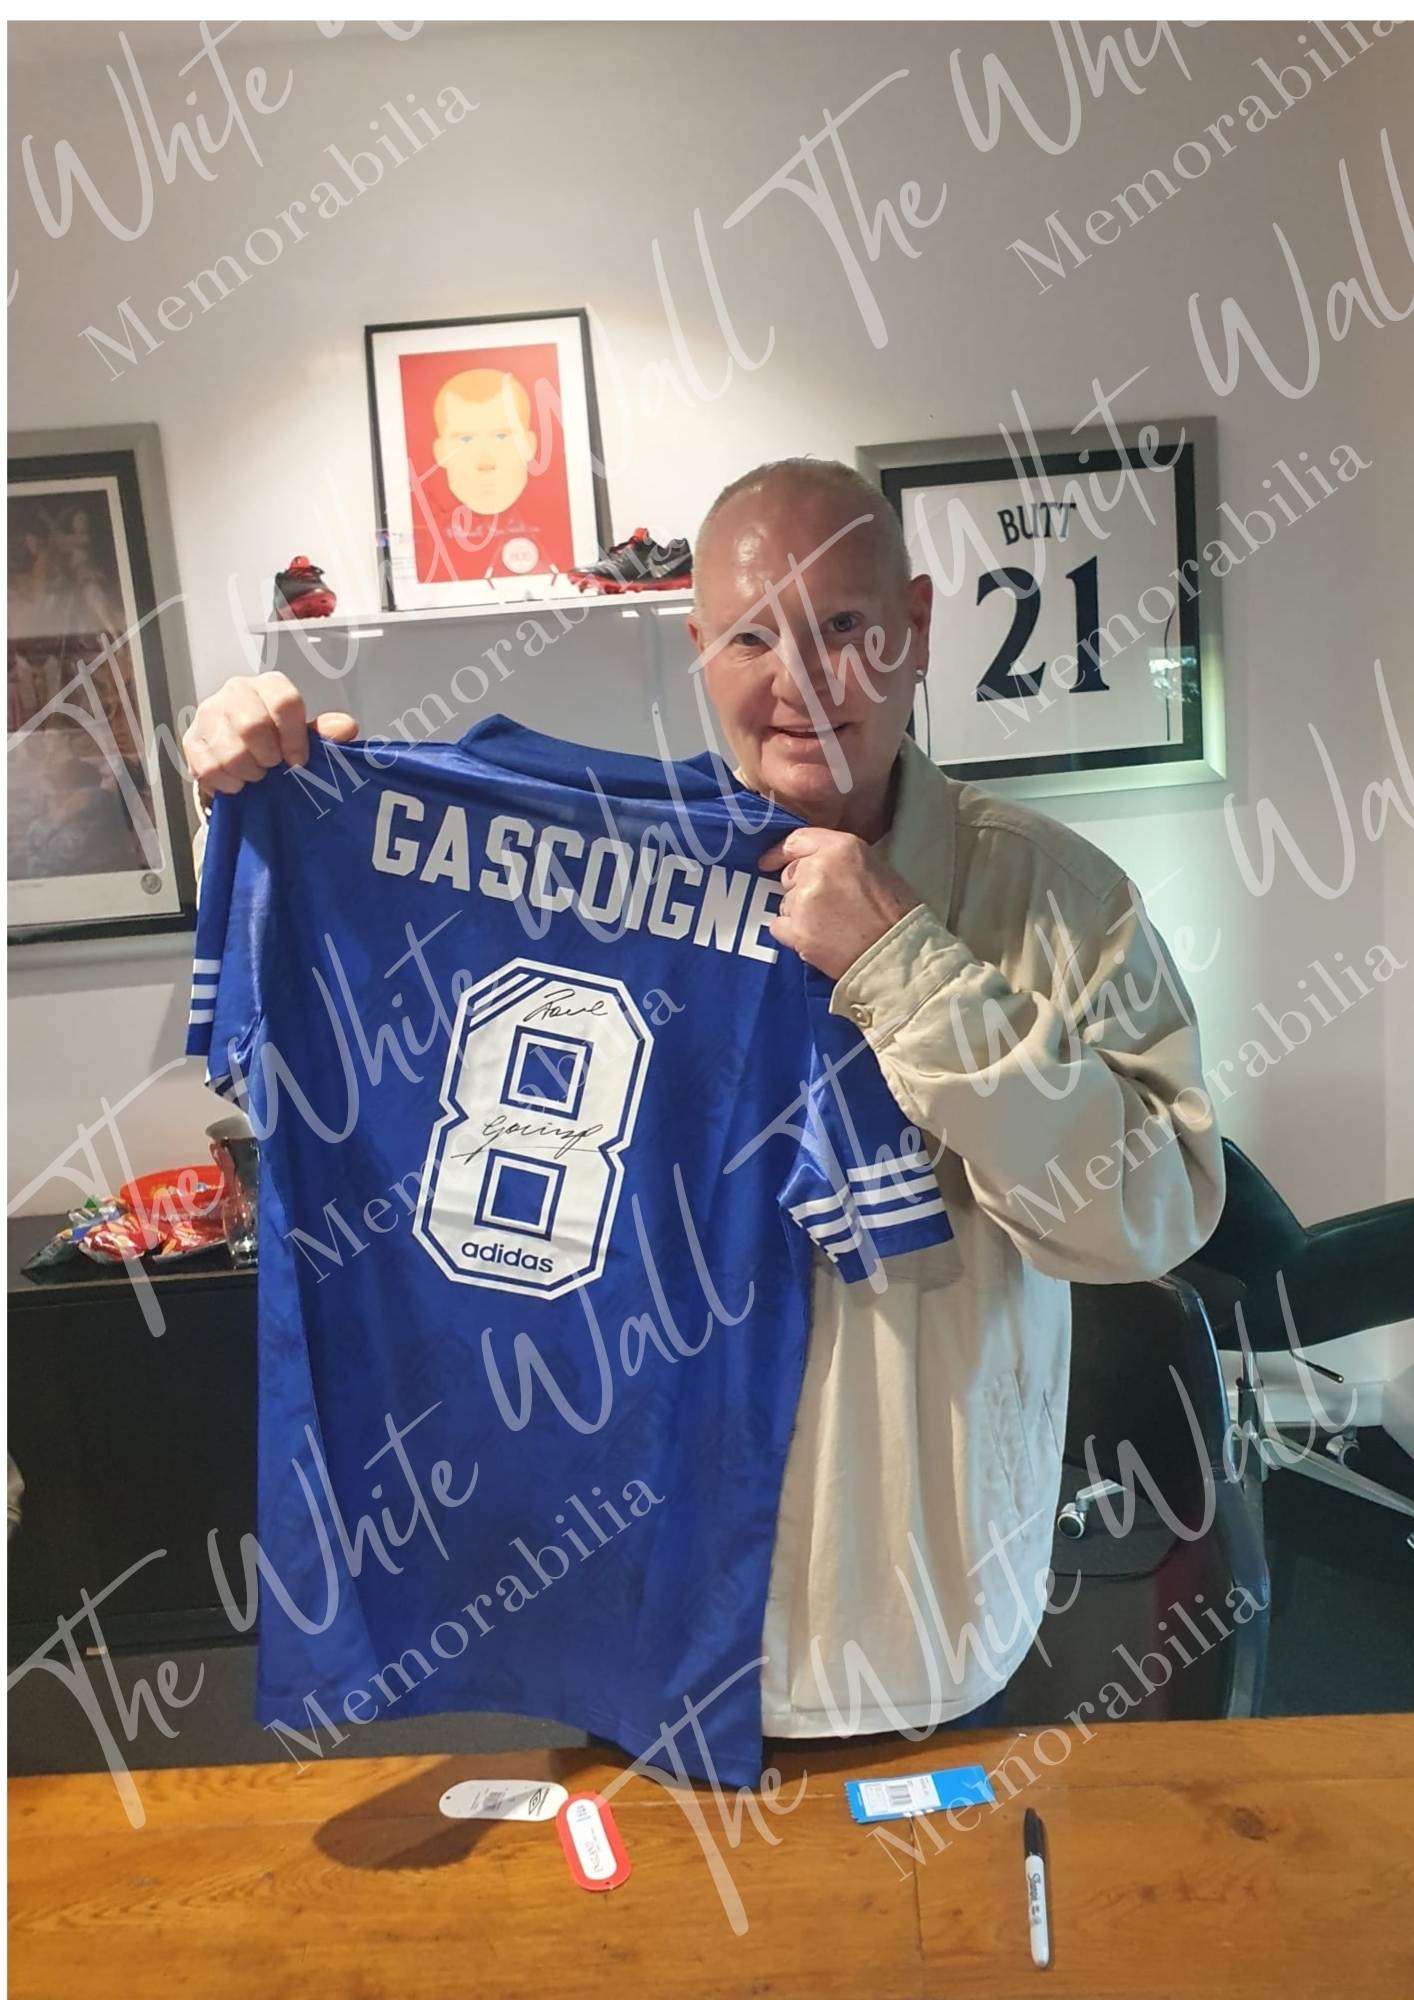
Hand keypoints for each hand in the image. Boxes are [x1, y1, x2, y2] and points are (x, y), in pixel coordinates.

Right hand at [181, 671, 358, 796]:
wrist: (238, 750)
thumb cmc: (276, 740)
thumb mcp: (304, 735)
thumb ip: (324, 733)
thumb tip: (347, 728)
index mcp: (269, 685)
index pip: (284, 701)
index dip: (294, 737)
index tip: (297, 760)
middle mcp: (236, 691)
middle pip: (252, 726)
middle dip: (267, 757)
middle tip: (272, 767)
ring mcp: (209, 713)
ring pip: (231, 752)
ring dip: (249, 773)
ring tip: (255, 773)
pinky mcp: (191, 739)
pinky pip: (210, 769)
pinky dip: (228, 783)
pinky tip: (236, 780)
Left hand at [758, 826, 919, 979]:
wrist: (898, 954)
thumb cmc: (894, 914)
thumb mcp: (873, 867)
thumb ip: (839, 859)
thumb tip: (812, 862)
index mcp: (841, 847)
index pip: (796, 841)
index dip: (781, 852)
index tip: (769, 861)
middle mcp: (817, 868)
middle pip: (789, 874)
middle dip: (800, 888)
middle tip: (827, 906)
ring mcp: (803, 900)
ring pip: (784, 902)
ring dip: (799, 913)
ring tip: (830, 926)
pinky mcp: (796, 930)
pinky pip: (778, 926)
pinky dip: (792, 933)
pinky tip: (817, 938)